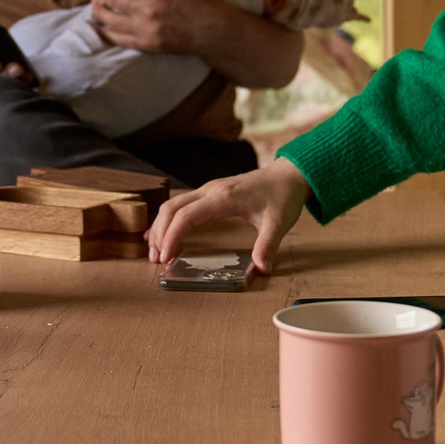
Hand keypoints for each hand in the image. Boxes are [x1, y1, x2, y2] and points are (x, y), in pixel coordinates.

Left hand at [86, 0, 225, 56]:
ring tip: (94, 5)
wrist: (216, 31)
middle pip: (111, 1)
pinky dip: (107, 33)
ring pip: (111, 22)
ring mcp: (146, 31)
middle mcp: (146, 12)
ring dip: (98, 12)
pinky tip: (102, 27)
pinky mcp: (148, 46)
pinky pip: (121, 40)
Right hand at [146, 158, 311, 275]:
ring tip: (156, 252)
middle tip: (157, 260)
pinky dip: (168, 220)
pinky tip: (160, 235)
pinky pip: (181, 204)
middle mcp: (211, 190)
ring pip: (173, 205)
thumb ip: (268, 246)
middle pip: (172, 208)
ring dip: (161, 227)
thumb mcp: (278, 223)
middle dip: (160, 233)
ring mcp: (208, 190)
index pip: (187, 215)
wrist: (288, 174)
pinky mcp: (210, 193)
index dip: (172, 235)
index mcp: (224, 197)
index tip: (166, 256)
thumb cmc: (282, 195)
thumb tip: (262, 269)